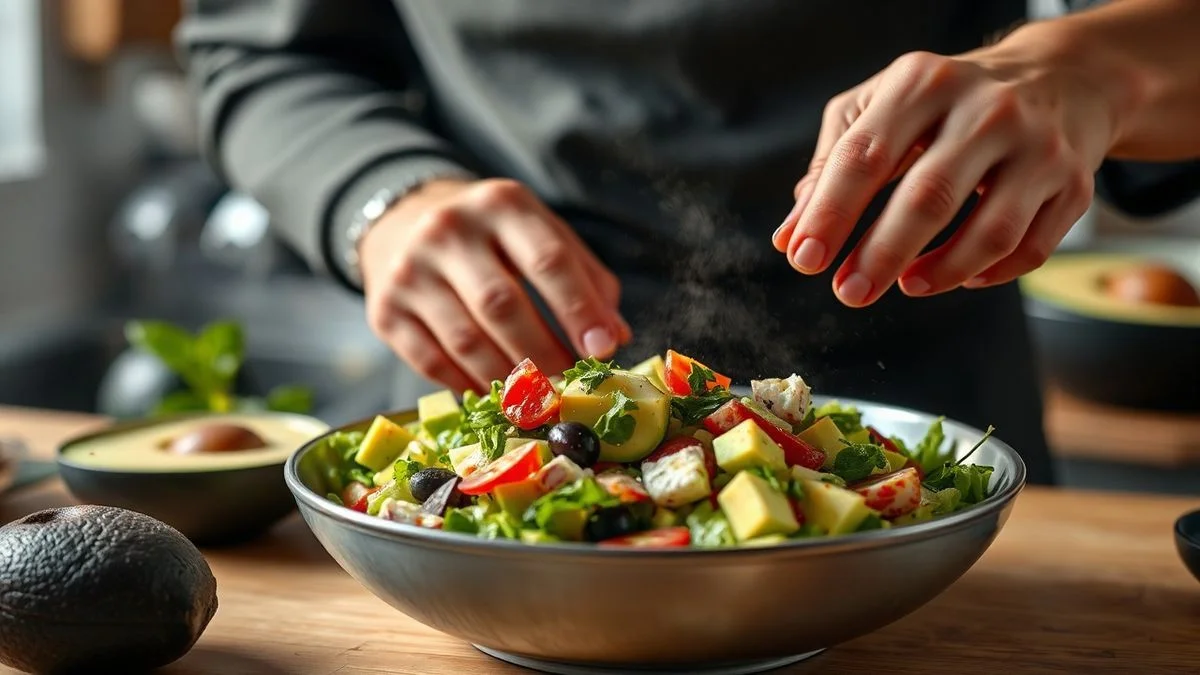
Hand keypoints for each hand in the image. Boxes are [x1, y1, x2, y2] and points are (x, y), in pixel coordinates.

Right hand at [360, 178, 630, 391]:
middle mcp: (449, 229)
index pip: (547, 260)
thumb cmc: (495, 238)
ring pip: (465, 340)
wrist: (404, 220)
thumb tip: (615, 338)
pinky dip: (467, 384)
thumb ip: (586, 280)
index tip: (603, 349)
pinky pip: (431, 361)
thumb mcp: (542, 235)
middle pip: (502, 305)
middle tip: (568, 385)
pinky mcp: (384, 308)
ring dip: (507, 379)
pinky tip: (492, 393)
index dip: (579, 310)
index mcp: (502, 204)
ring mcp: (410, 269)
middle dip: (542, 354)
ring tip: (535, 397)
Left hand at [773, 41, 1118, 306]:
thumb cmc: (947, 103)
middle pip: (929, 196)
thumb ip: (829, 168)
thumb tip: (790, 236)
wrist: (1060, 78)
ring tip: (904, 286)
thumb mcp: (880, 109)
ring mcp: (1039, 147)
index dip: (831, 212)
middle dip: (881, 254)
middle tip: (848, 291)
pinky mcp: (1074, 185)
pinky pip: (1030, 249)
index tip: (803, 257)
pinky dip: (989, 273)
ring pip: (990, 230)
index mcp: (924, 83)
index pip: (866, 154)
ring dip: (940, 272)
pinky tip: (958, 277)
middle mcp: (988, 109)